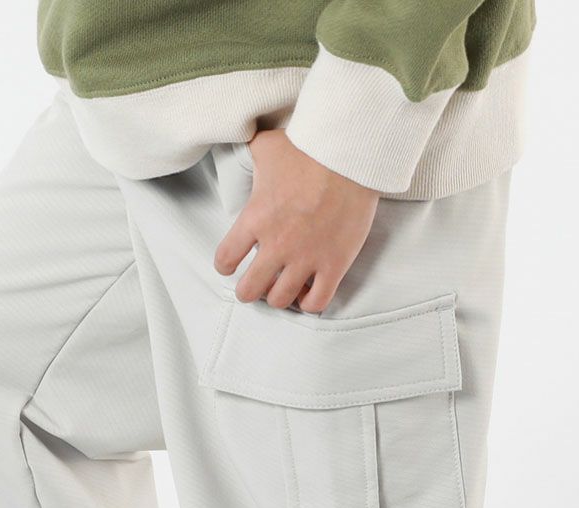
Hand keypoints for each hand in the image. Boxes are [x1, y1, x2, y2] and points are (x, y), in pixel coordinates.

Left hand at [214, 129, 379, 312]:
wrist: (353, 154)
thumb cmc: (310, 146)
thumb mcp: (268, 144)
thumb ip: (250, 150)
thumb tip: (239, 134)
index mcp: (255, 219)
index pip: (225, 259)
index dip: (226, 265)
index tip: (232, 264)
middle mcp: (277, 245)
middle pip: (249, 291)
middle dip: (249, 290)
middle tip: (256, 282)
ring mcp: (307, 258)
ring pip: (281, 300)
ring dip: (278, 296)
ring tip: (283, 285)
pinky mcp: (335, 264)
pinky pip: (317, 303)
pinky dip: (309, 302)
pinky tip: (308, 291)